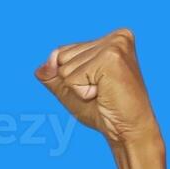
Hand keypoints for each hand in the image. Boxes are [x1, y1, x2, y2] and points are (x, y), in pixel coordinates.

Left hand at [35, 27, 160, 146]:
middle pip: (61, 56)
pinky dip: (82, 92)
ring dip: (79, 88)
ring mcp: (114, 45)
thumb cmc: (103, 111)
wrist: (126, 131)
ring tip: (103, 93)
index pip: (63, 51)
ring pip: (65, 68)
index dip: (71, 76)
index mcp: (112, 38)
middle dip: (74, 81)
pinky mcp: (110, 58)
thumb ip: (52, 74)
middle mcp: (116, 37)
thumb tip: (43, 66)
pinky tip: (104, 94)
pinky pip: (72, 78)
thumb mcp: (70, 89)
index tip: (97, 86)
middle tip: (101, 91)